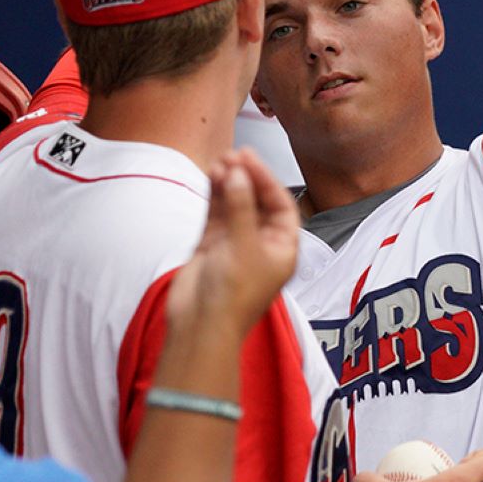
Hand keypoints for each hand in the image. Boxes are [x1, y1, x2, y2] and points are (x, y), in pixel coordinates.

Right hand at [167, 148, 299, 338]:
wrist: (199, 326)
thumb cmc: (232, 297)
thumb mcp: (243, 246)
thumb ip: (240, 207)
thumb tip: (238, 174)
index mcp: (282, 249)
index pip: (281, 205)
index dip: (266, 179)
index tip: (250, 158)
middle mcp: (261, 244)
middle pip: (257, 201)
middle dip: (246, 178)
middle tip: (234, 155)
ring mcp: (235, 244)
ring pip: (235, 204)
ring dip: (229, 183)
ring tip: (219, 163)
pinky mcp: (212, 245)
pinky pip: (216, 213)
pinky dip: (215, 195)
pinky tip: (211, 176)